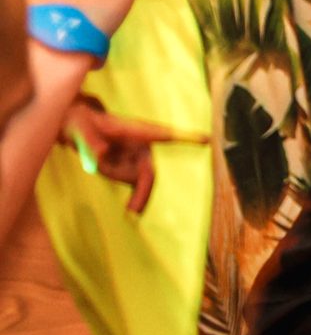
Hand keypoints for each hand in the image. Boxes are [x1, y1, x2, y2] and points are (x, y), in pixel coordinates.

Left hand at [59, 101, 204, 212]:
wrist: (77, 128)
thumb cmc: (81, 123)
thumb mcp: (79, 130)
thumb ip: (90, 142)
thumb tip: (102, 154)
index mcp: (136, 132)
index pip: (166, 136)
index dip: (188, 138)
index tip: (209, 139)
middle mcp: (142, 147)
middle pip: (149, 175)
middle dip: (142, 195)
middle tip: (133, 211)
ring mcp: (138, 158)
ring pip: (132, 180)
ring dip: (112, 175)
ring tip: (93, 159)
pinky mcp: (131, 168)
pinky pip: (125, 181)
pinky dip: (113, 177)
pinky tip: (99, 164)